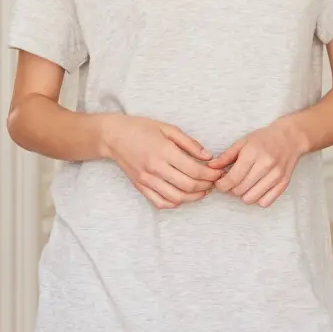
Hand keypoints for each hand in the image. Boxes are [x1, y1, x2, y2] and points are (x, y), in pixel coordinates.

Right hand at [99, 114, 223, 209]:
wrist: (113, 136)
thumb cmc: (142, 128)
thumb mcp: (168, 128)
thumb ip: (189, 143)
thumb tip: (208, 156)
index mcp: (164, 151)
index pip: (195, 170)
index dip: (211, 174)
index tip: (219, 172)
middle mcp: (155, 168)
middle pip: (188, 186)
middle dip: (206, 186)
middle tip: (214, 182)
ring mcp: (147, 180)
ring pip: (176, 198)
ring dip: (194, 197)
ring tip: (203, 190)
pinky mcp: (140, 186)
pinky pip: (160, 202)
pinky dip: (175, 203)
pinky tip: (183, 196)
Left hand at [206, 119, 306, 206]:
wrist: (290, 138)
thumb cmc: (264, 139)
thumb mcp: (243, 142)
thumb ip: (226, 156)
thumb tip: (211, 168)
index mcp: (253, 153)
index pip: (232, 179)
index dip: (221, 185)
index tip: (220, 182)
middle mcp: (266, 165)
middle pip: (240, 190)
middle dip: (231, 189)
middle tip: (232, 181)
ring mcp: (276, 176)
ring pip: (251, 198)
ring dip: (243, 195)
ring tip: (244, 184)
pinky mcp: (284, 183)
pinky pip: (265, 202)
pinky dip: (257, 198)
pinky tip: (255, 188)